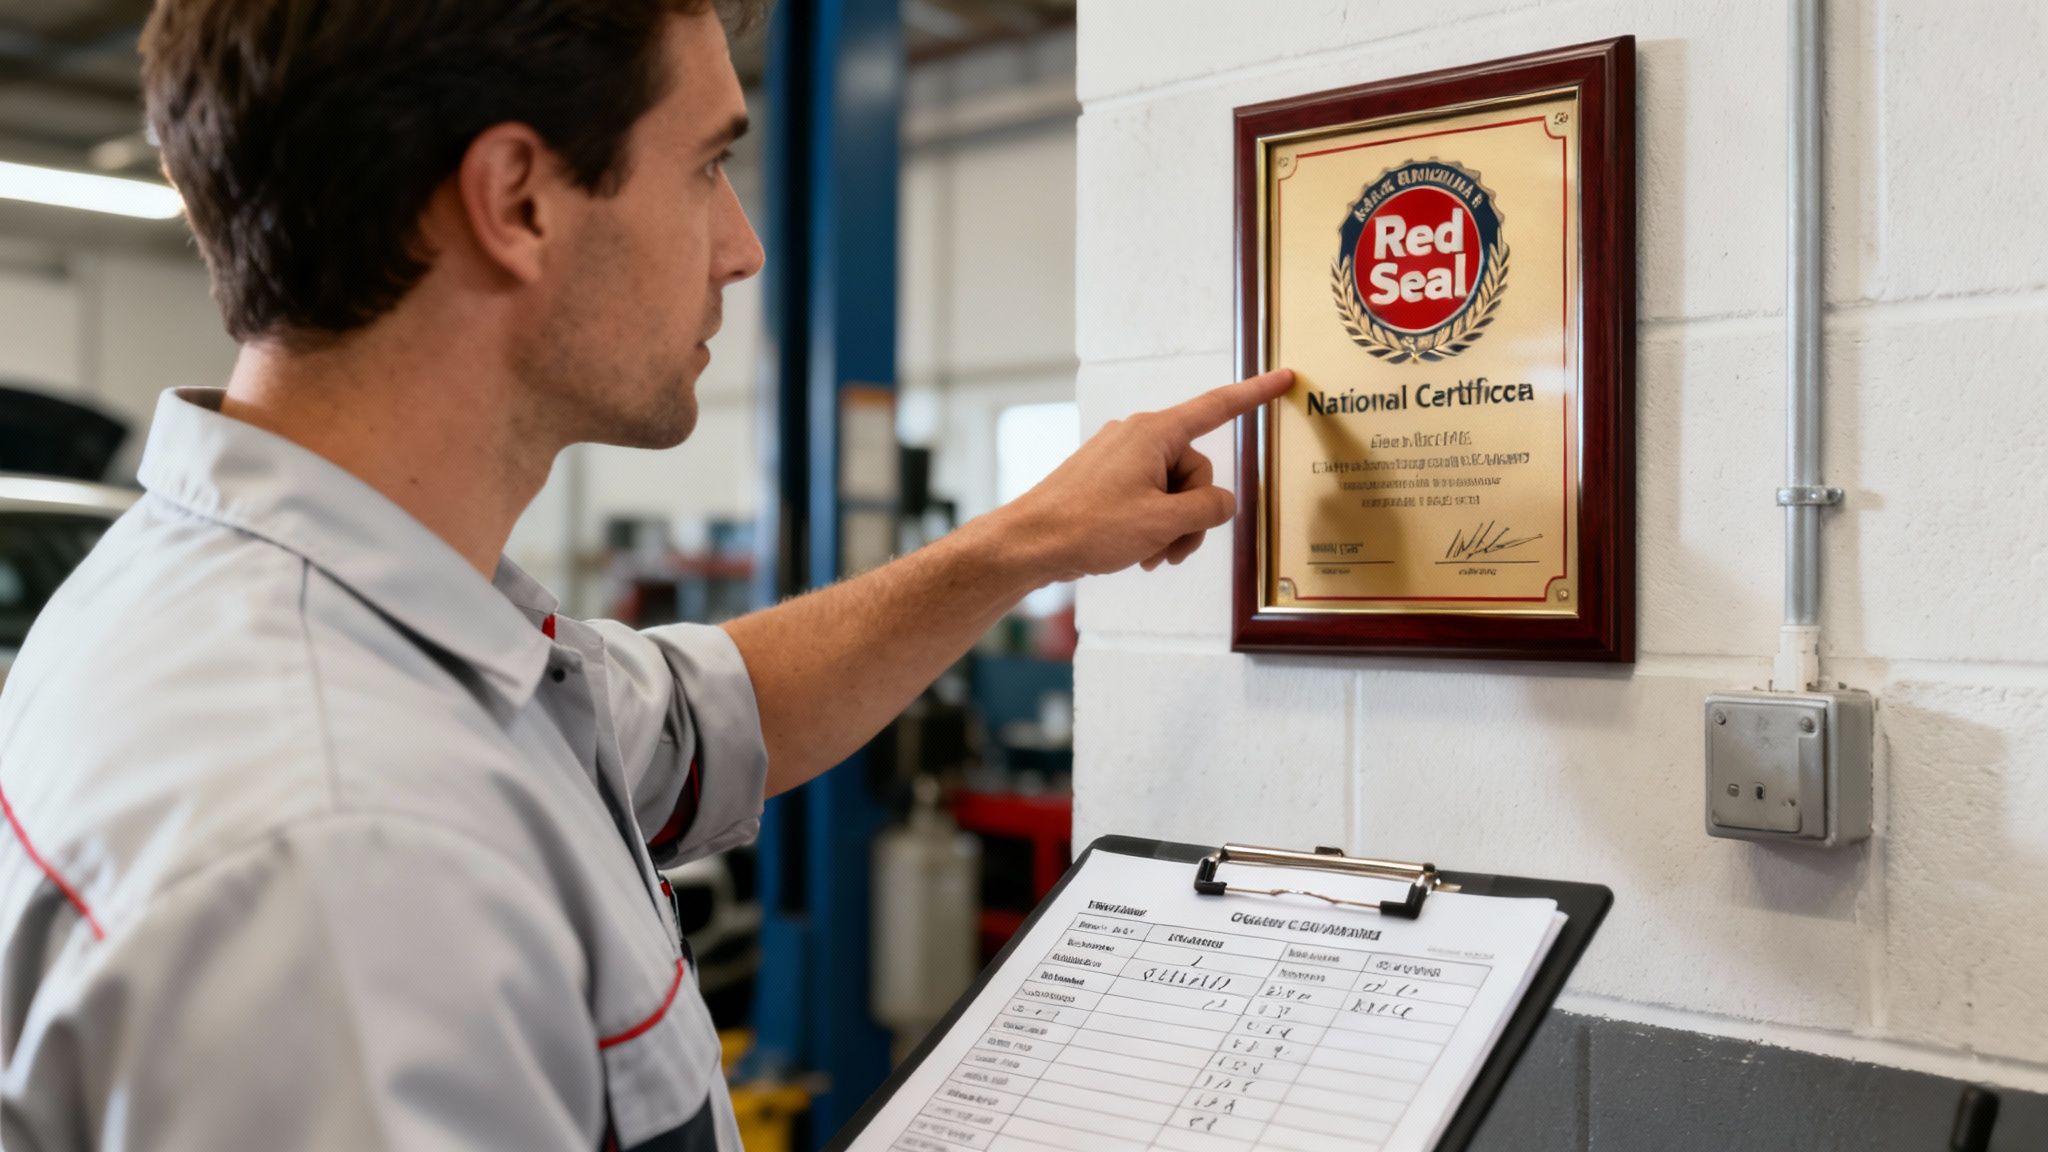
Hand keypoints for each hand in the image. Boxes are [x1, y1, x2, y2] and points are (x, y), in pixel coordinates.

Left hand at [999, 369, 1294, 583]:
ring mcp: (1119, 457)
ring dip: (1172, 528)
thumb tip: (1221, 504)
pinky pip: (1147, 498)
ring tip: (1152, 557)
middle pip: (1195, 472)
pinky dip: (1151, 527)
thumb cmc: (1090, 527)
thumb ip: (1208, 509)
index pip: (1216, 408)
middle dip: (1193, 514)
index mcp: (1154, 433)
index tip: (1284, 378)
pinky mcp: (1105, 479)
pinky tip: (1138, 555)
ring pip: (1172, 491)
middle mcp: (1137, 436)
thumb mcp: (1163, 522)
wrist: (1030, 544)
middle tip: (1172, 549)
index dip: (1254, 395)